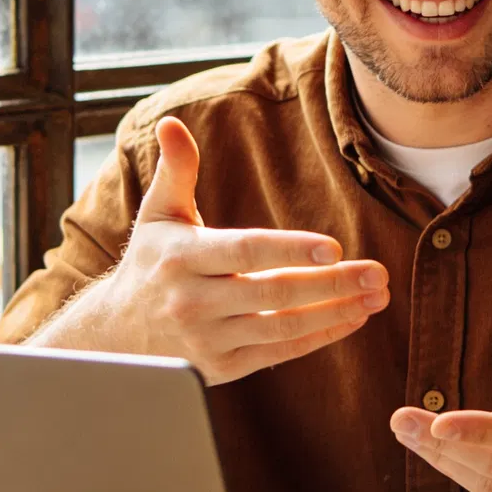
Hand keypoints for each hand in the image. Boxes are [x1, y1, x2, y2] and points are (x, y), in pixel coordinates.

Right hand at [38, 116, 389, 383]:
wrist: (114, 333)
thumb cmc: (150, 264)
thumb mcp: (157, 214)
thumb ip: (175, 169)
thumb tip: (172, 124)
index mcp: (182, 257)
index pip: (245, 251)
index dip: (290, 250)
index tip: (334, 247)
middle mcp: (193, 301)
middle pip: (273, 292)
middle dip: (331, 283)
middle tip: (377, 273)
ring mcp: (207, 339)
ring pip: (282, 327)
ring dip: (335, 311)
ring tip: (376, 296)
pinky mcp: (221, 368)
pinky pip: (278, 352)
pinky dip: (318, 337)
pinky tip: (352, 318)